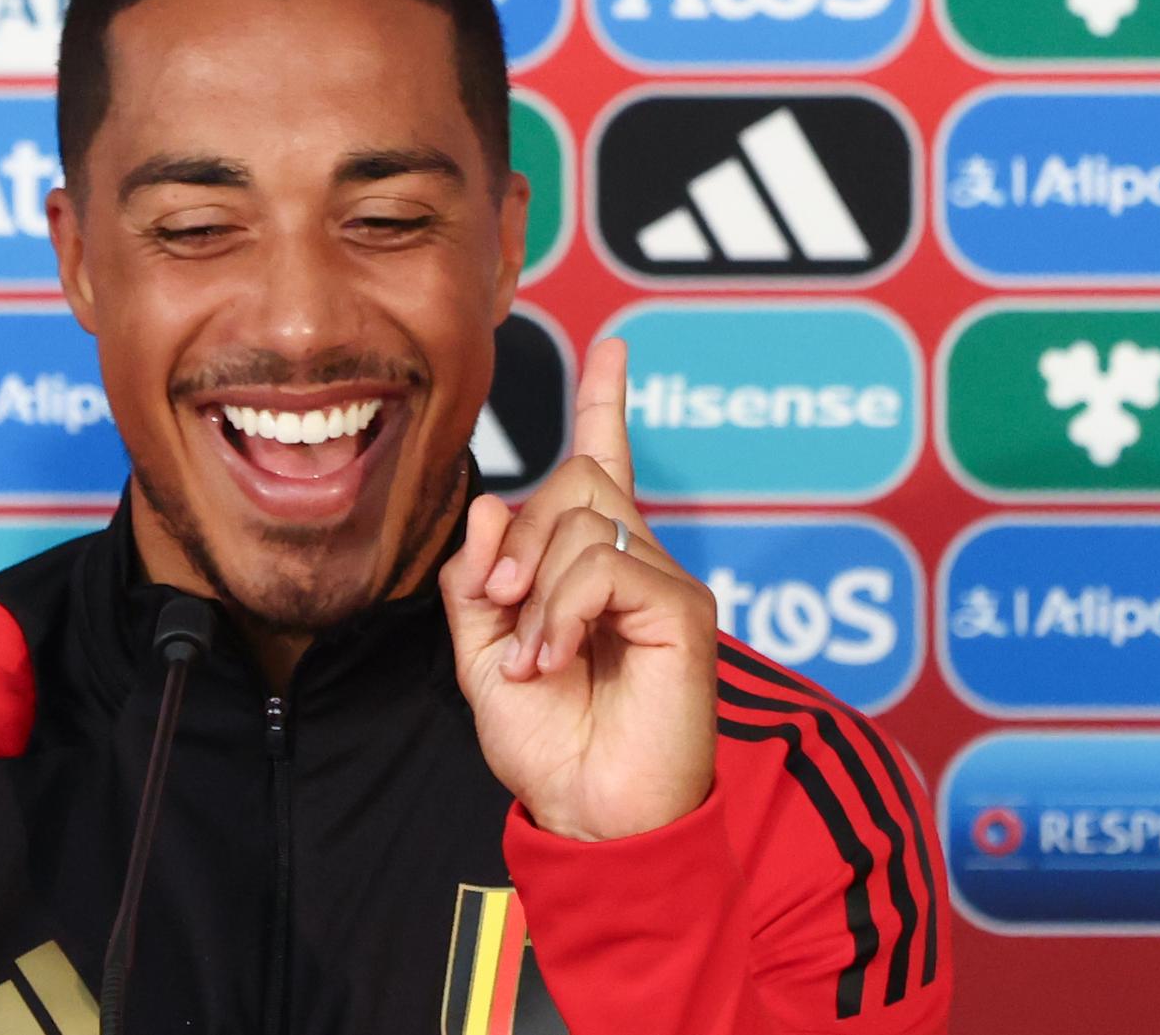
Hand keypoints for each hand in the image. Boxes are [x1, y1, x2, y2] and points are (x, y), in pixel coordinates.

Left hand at [442, 337, 717, 842]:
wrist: (587, 811)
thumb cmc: (546, 739)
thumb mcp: (481, 654)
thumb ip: (477, 579)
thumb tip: (492, 503)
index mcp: (593, 565)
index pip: (605, 463)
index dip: (606, 403)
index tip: (615, 348)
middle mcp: (637, 560)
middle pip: (576, 480)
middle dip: (520, 535)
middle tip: (499, 604)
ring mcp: (665, 581)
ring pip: (584, 518)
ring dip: (534, 589)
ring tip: (530, 657)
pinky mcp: (683, 610)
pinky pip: (606, 564)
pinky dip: (561, 610)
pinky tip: (553, 658)